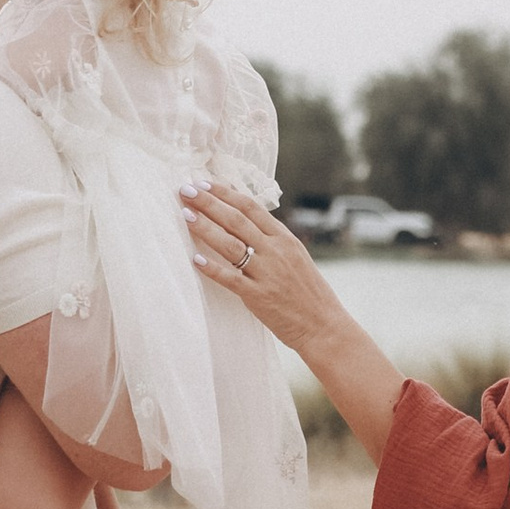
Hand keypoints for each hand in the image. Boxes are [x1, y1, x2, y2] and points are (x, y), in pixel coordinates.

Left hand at [183, 181, 406, 464]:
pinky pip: (231, 279)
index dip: (225, 193)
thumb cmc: (308, 293)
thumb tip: (246, 222)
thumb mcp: (296, 257)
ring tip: (184, 215)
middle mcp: (276, 251)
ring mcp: (267, 273)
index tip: (205, 183)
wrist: (324, 326)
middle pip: (237, 220)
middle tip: (185, 190)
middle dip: (209, 202)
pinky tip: (195, 259)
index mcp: (285, 239)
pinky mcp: (259, 297)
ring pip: (230, 244)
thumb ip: (273, 240)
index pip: (251, 207)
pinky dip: (212, 268)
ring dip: (205, 228)